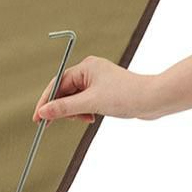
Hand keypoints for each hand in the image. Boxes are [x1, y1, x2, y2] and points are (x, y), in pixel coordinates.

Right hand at [32, 56, 158, 123]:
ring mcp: (98, 81)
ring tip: (86, 119)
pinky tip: (91, 118)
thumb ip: (64, 108)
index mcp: (86, 67)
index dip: (46, 101)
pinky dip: (85, 112)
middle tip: (56, 124)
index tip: (37, 118)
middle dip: (63, 108)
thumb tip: (43, 113)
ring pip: (75, 99)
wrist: (154, 100)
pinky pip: (86, 102)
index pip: (57, 83)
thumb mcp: (90, 104)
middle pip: (65, 91)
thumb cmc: (125, 96)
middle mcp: (90, 71)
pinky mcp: (105, 92)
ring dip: (75, 112)